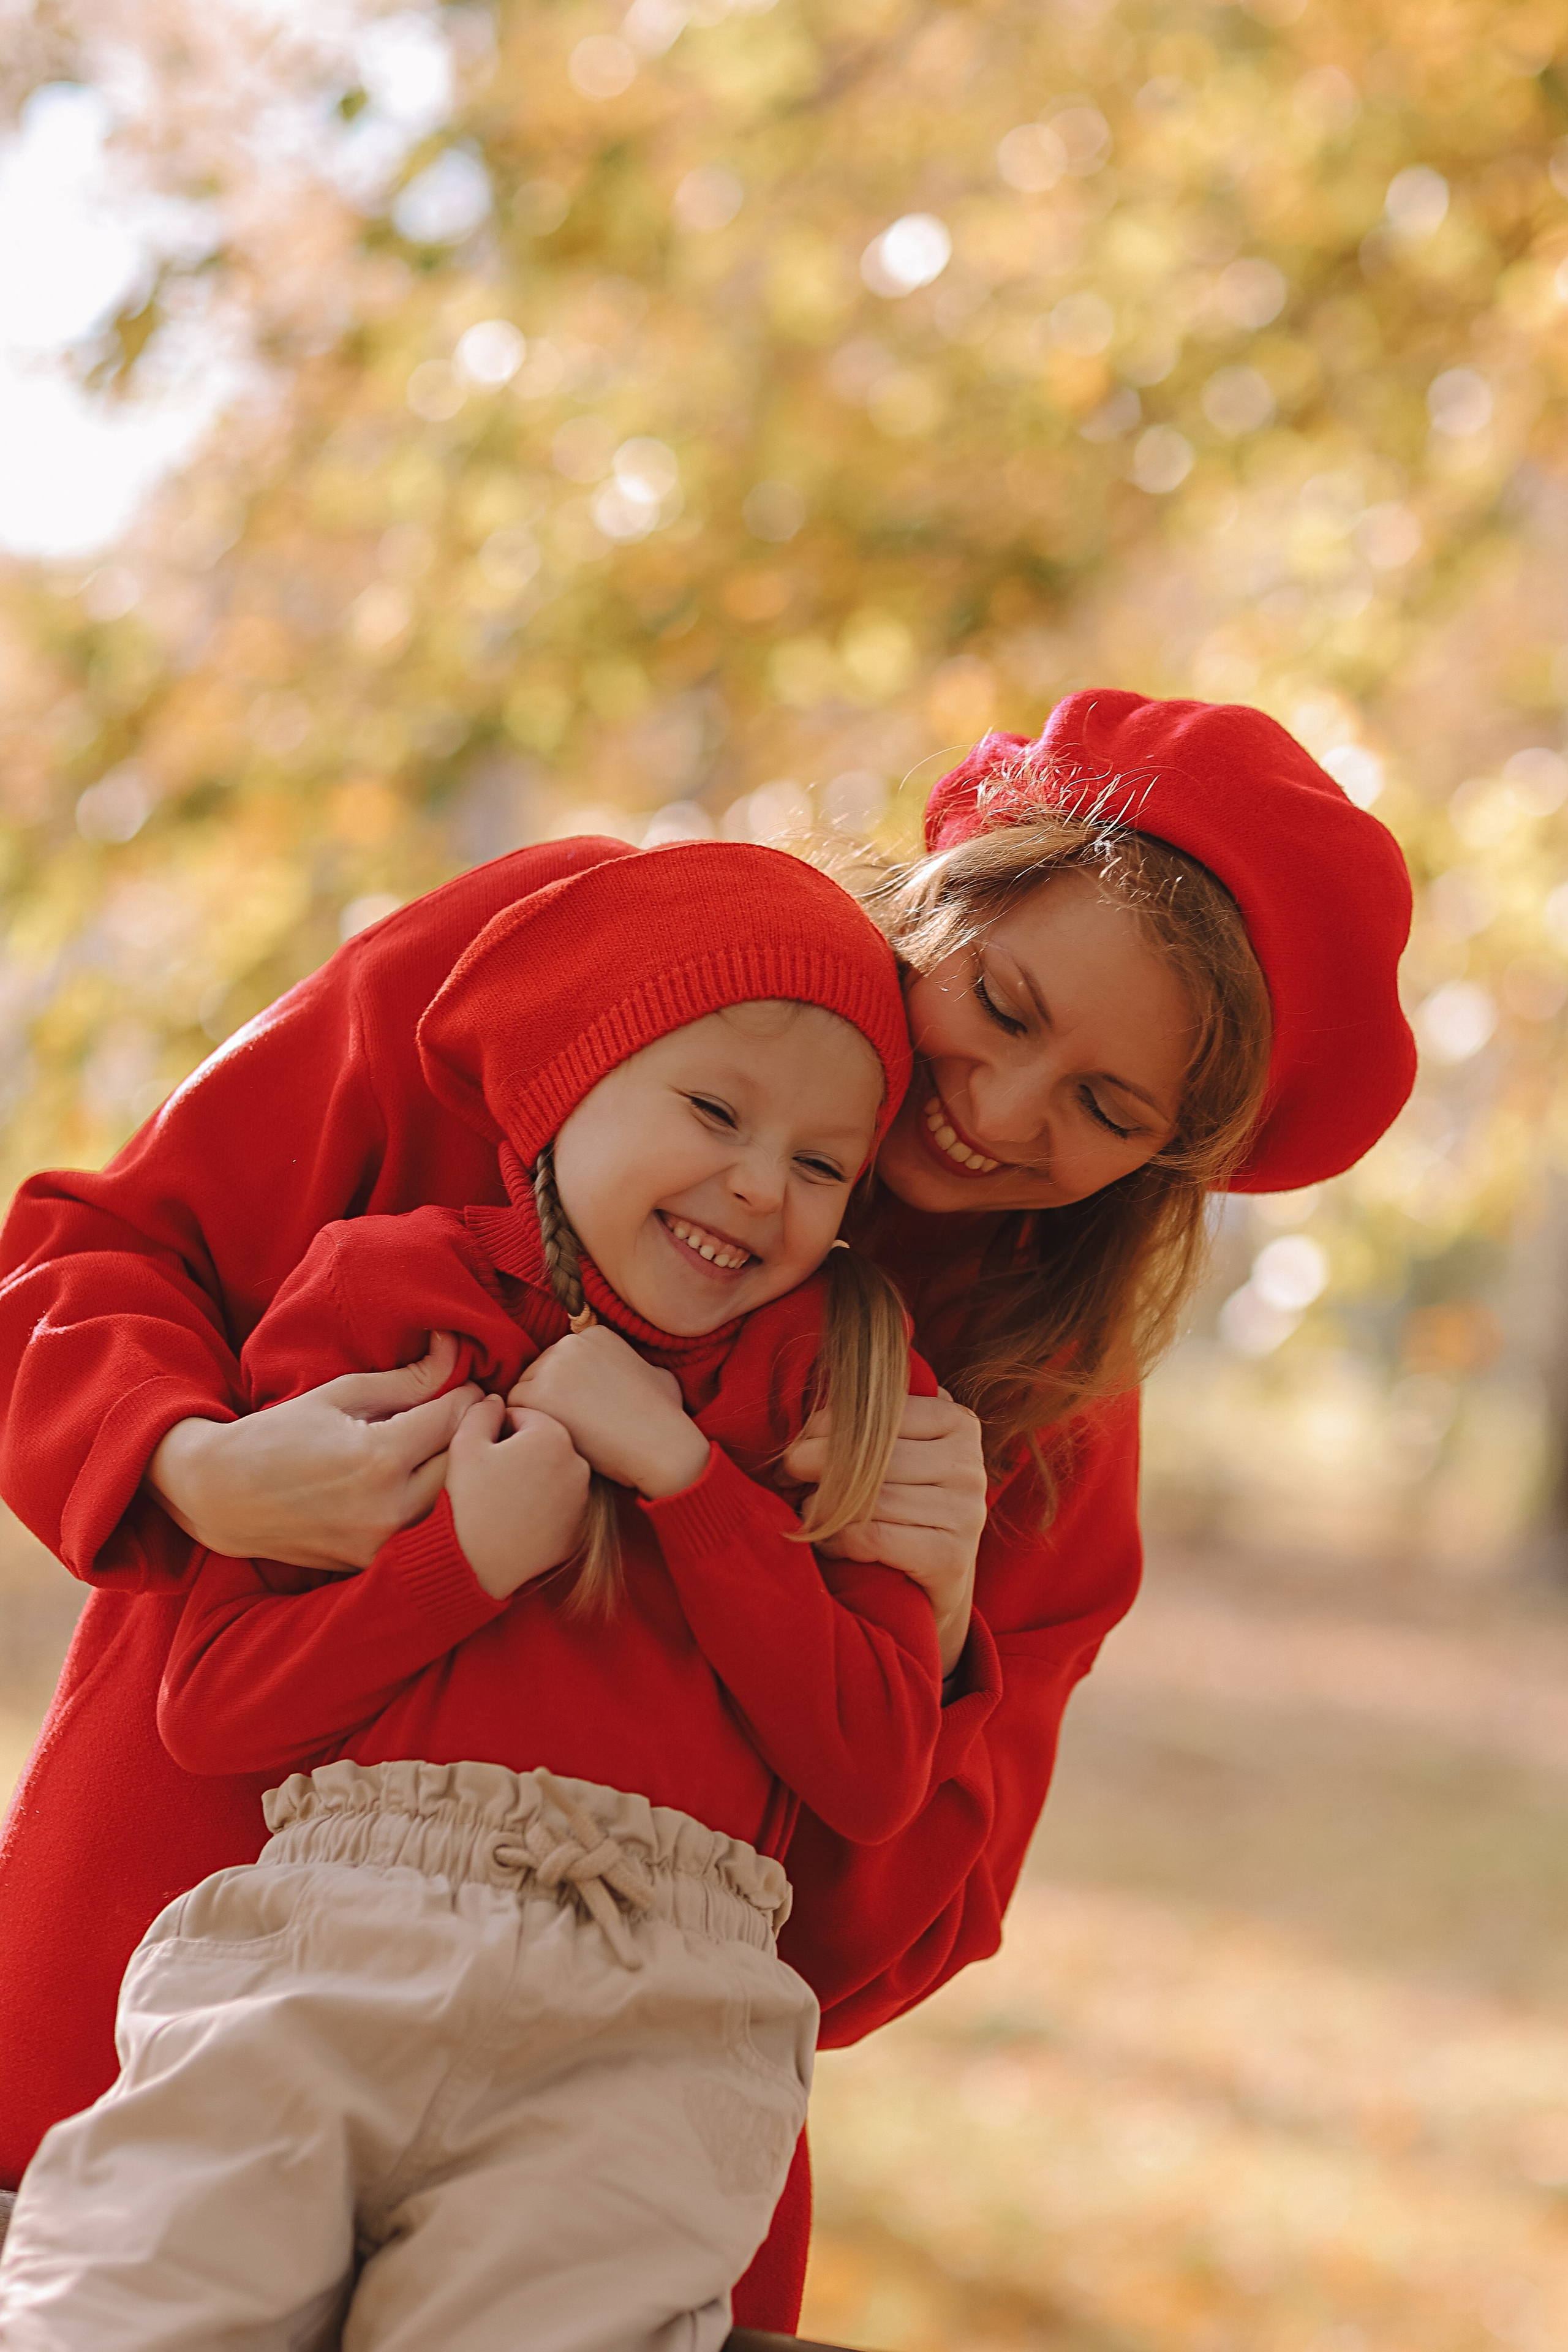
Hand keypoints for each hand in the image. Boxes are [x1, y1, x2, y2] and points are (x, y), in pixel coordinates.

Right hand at [146, 1333, 483, 1571]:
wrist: (219, 1496)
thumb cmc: (277, 1435)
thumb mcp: (340, 1395)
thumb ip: (406, 1380)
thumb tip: (453, 1351)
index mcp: (380, 1458)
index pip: (455, 1420)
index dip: (469, 1397)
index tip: (472, 1386)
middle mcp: (387, 1507)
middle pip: (463, 1464)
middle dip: (470, 1434)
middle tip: (471, 1412)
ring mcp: (380, 1543)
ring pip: (449, 1502)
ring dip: (454, 1471)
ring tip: (445, 1445)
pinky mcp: (370, 1563)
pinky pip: (419, 1529)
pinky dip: (427, 1504)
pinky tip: (416, 1480)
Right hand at [447, 1397, 592, 1598]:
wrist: (485, 1566)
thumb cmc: (472, 1504)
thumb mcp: (464, 1446)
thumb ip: (480, 1411)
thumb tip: (494, 1399)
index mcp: (552, 1434)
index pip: (522, 1415)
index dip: (495, 1431)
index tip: (483, 1454)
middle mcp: (578, 1461)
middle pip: (541, 1441)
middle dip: (517, 1451)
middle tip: (491, 1476)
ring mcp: (583, 1495)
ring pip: (551, 1470)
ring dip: (531, 1475)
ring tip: (503, 1498)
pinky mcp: (581, 1524)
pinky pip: (559, 1500)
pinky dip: (543, 1502)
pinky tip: (519, 1517)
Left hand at [507, 1327, 709, 1498]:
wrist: (661, 1445)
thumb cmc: (664, 1418)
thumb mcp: (657, 1375)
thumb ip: (633, 1367)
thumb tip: (636, 1375)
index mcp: (593, 1335)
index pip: (560, 1362)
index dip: (569, 1391)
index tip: (585, 1413)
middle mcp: (568, 1344)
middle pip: (538, 1372)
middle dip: (550, 1400)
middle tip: (571, 1430)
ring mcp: (550, 1366)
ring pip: (524, 1390)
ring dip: (537, 1415)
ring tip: (563, 1438)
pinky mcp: (535, 1394)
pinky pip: (513, 1411)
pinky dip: (527, 1429)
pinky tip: (552, 1443)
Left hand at [783, 1388, 986, 1673]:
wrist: (931, 1588)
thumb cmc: (900, 1509)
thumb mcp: (893, 1455)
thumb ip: (866, 1425)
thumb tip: (810, 1421)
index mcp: (957, 1422)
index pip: (881, 1410)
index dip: (827, 1424)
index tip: (797, 1445)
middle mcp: (968, 1465)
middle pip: (872, 1454)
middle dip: (816, 1462)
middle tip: (787, 1474)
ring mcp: (966, 1512)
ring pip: (870, 1497)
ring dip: (825, 1507)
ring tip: (811, 1513)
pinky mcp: (951, 1557)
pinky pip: (873, 1537)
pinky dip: (840, 1541)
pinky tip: (832, 1544)